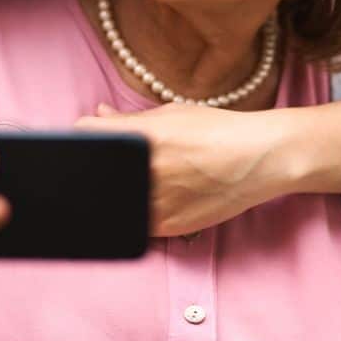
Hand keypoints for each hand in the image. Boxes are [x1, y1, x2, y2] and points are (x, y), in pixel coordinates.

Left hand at [76, 103, 294, 236]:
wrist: (259, 158)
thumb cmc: (216, 129)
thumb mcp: (171, 114)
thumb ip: (129, 119)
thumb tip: (98, 114)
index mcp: (143, 135)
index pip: (84, 133)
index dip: (80, 136)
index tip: (83, 140)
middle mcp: (146, 169)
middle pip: (93, 172)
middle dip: (91, 167)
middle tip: (95, 165)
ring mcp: (156, 200)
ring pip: (111, 202)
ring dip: (110, 193)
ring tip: (121, 183)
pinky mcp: (168, 226)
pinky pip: (134, 223)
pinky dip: (132, 212)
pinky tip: (142, 200)